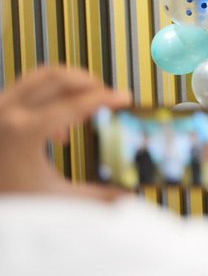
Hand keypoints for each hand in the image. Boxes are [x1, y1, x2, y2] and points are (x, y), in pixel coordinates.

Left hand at [0, 66, 129, 193]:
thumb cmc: (7, 198)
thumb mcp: (54, 197)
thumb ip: (95, 196)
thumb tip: (126, 196)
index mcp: (21, 132)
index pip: (74, 104)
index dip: (104, 99)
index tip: (123, 98)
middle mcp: (6, 112)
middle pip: (57, 77)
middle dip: (88, 83)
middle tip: (108, 96)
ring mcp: (0, 107)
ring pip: (42, 77)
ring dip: (70, 87)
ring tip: (88, 106)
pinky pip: (29, 89)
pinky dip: (52, 98)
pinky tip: (60, 126)